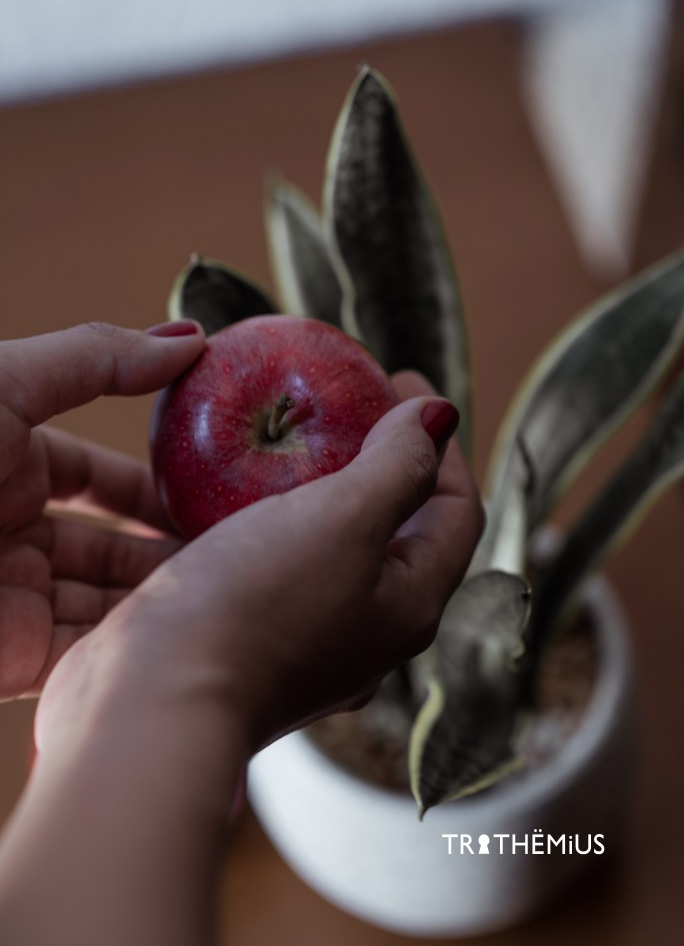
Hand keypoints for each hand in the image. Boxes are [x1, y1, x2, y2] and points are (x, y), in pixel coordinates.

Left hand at [0, 320, 205, 700]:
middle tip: (239, 544)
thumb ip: (97, 359)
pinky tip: (190, 622)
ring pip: (109, 600)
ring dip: (163, 593)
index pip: (96, 478)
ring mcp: (12, 598)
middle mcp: (9, 533)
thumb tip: (190, 340)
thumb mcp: (2, 383)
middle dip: (169, 544)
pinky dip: (141, 639)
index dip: (153, 484)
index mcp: (4, 465)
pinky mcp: (13, 659)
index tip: (213, 490)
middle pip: (109, 543)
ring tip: (231, 584)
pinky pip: (93, 650)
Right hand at [35, 371, 483, 757]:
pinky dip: (264, 518)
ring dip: (317, 487)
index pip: (457, 510)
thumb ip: (399, 466)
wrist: (153, 705)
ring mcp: (306, 640)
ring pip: (331, 546)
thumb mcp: (343, 522)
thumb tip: (439, 415)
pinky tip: (224, 489)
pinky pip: (272, 562)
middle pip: (398, 528)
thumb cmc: (256, 606)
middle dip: (382, 460)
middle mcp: (367, 629)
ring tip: (286, 438)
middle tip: (347, 404)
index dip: (442, 441)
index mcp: (410, 605)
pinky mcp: (248, 640)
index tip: (401, 380)